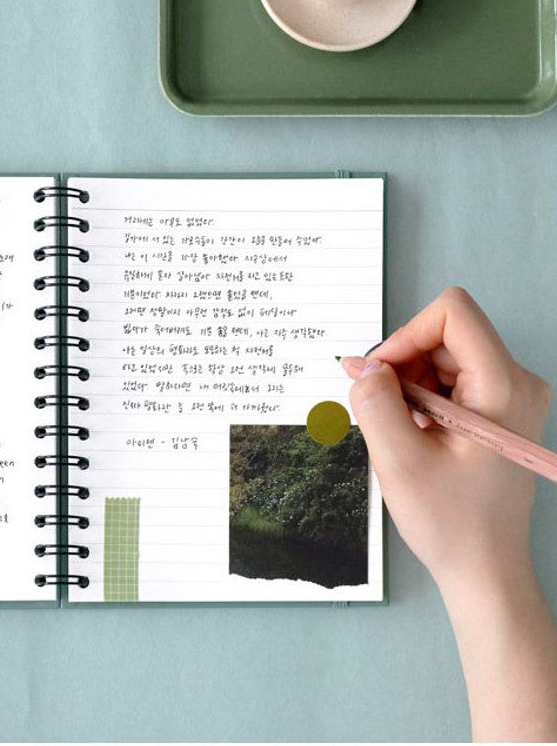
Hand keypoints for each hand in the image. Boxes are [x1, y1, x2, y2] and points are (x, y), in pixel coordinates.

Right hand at [344, 286, 549, 588]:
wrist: (484, 567)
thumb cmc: (451, 523)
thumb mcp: (399, 462)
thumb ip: (375, 403)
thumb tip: (364, 365)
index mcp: (504, 388)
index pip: (453, 313)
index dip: (406, 336)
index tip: (382, 377)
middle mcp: (517, 383)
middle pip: (445, 333)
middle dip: (403, 364)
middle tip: (384, 412)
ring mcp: (510, 395)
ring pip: (443, 355)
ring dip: (409, 384)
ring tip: (403, 431)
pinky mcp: (498, 409)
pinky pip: (449, 378)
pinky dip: (421, 398)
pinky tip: (415, 434)